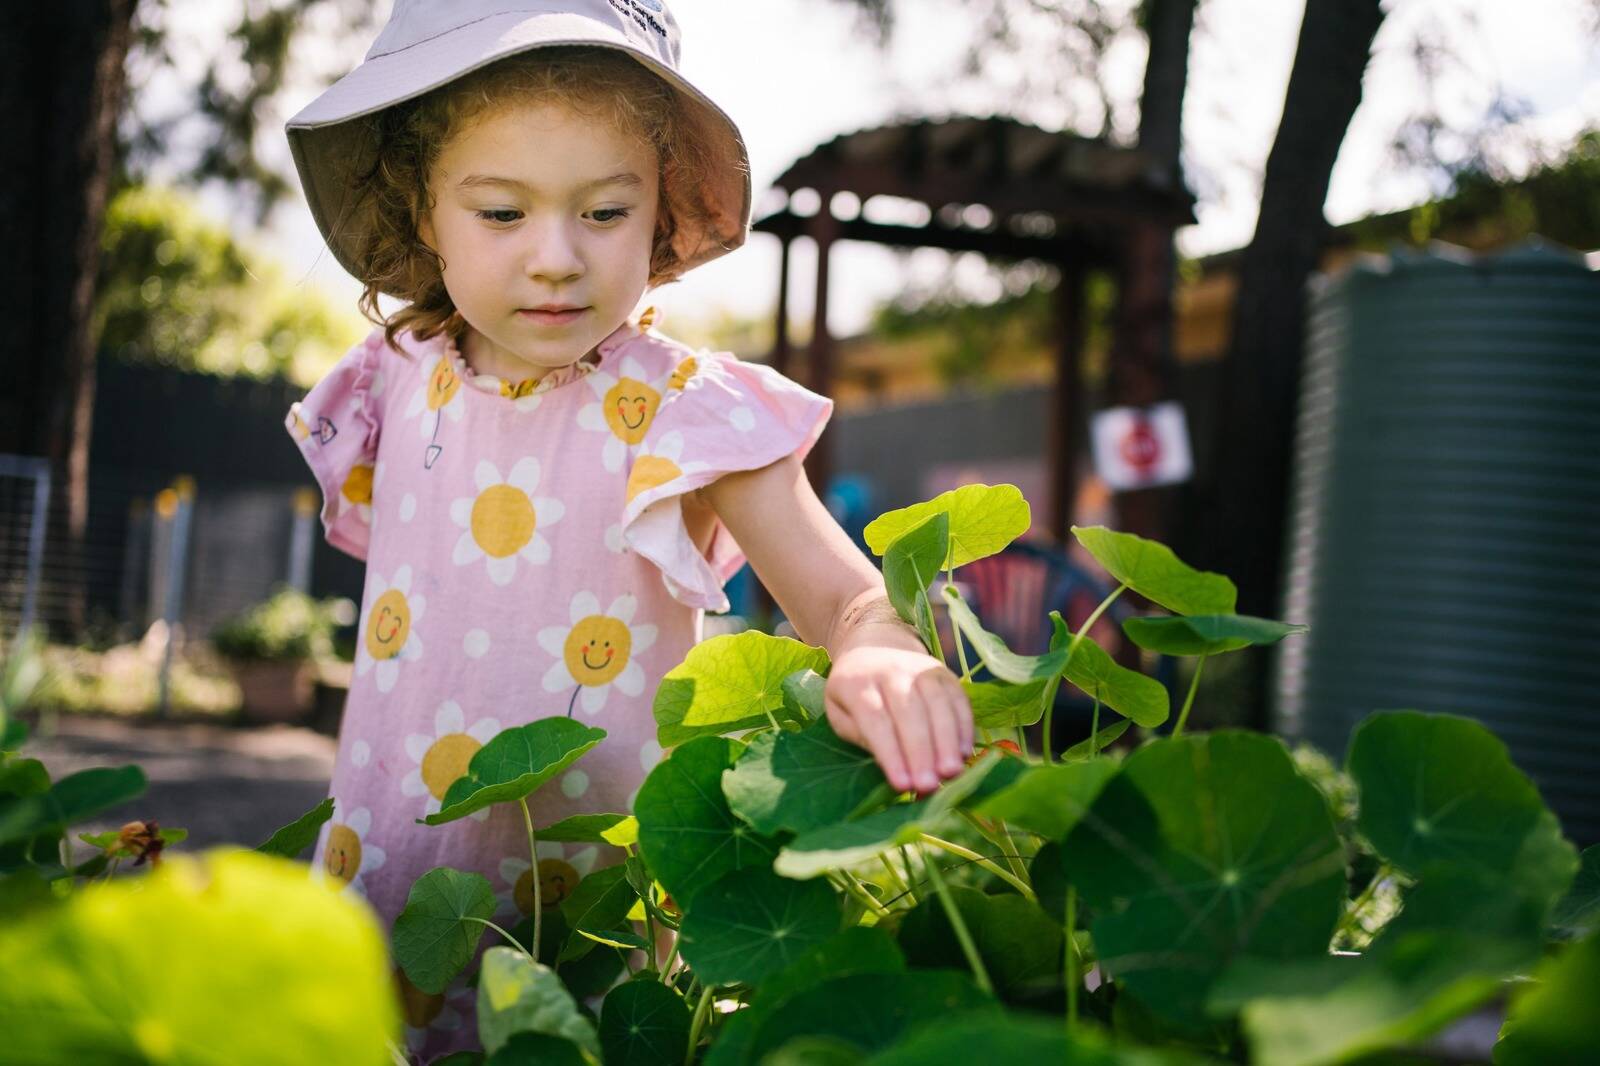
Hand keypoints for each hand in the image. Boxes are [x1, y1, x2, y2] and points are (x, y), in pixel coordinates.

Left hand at [824, 645, 974, 795]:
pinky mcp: (944, 672)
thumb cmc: (854, 696)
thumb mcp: (841, 715)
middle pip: (908, 711)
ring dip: (946, 740)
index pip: (875, 719)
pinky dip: (964, 726)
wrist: (874, 650)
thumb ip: (862, 738)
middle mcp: (890, 670)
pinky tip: (964, 753)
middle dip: (920, 751)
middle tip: (928, 784)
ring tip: (950, 773)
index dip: (890, 753)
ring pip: (937, 703)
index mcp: (856, 683)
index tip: (901, 785)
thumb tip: (894, 766)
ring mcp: (920, 667)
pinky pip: (958, 698)